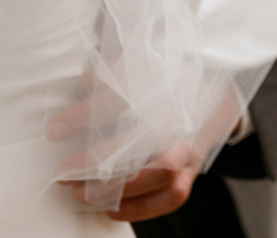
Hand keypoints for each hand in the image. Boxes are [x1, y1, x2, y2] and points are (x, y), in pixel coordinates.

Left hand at [50, 72, 239, 221]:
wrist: (222, 94)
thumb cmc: (173, 82)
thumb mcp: (147, 67)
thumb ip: (114, 75)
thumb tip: (80, 86)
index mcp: (168, 86)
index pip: (122, 99)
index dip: (85, 115)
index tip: (54, 129)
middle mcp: (181, 118)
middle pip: (143, 141)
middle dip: (98, 160)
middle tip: (62, 171)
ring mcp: (190, 146)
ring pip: (161, 172)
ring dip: (117, 188)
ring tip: (79, 194)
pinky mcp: (193, 168)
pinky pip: (174, 195)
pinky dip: (142, 208)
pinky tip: (111, 209)